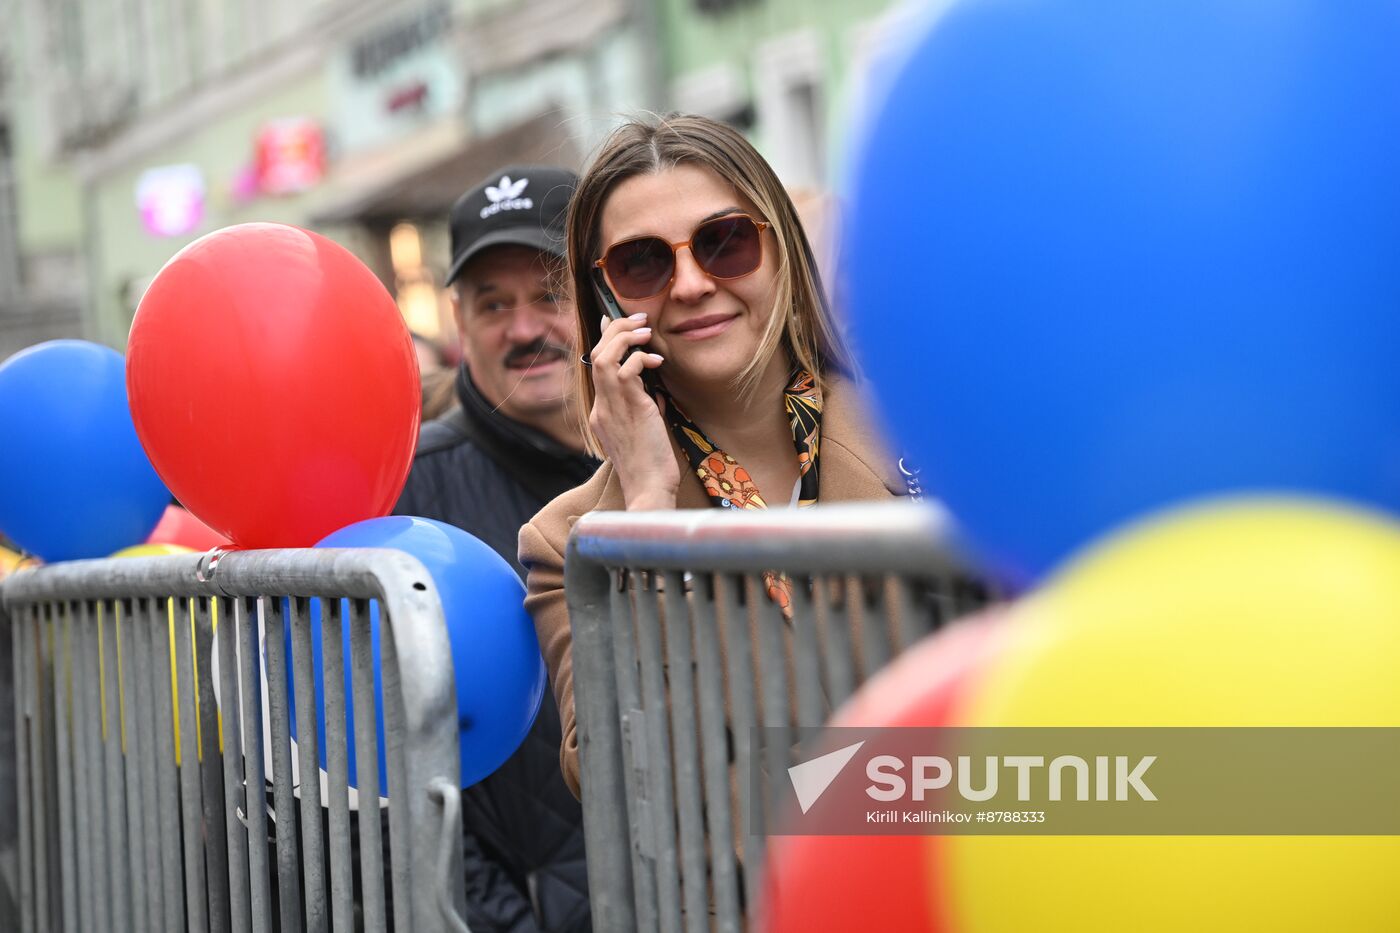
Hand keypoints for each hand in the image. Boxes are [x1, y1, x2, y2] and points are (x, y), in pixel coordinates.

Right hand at [588, 313, 678, 509]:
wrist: (649, 491)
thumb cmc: (652, 468)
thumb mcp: (644, 432)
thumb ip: (642, 408)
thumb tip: (653, 391)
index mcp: (602, 415)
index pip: (596, 368)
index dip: (605, 341)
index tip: (614, 322)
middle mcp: (601, 409)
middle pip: (596, 356)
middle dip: (616, 332)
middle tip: (638, 319)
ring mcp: (612, 409)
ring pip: (605, 358)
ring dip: (625, 338)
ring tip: (645, 330)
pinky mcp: (629, 409)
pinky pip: (625, 371)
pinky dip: (640, 358)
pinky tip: (657, 360)